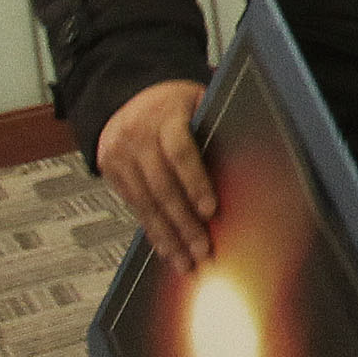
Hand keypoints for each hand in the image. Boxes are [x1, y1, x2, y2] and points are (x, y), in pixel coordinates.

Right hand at [97, 79, 214, 273]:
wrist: (126, 96)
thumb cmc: (176, 104)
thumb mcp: (197, 103)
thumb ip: (213, 129)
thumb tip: (248, 162)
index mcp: (166, 116)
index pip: (181, 153)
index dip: (196, 183)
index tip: (211, 210)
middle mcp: (137, 136)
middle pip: (163, 186)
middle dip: (184, 222)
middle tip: (202, 249)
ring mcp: (120, 155)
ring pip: (145, 202)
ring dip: (167, 236)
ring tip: (185, 261)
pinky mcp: (109, 171)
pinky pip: (133, 206)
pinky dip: (151, 229)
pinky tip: (165, 247)